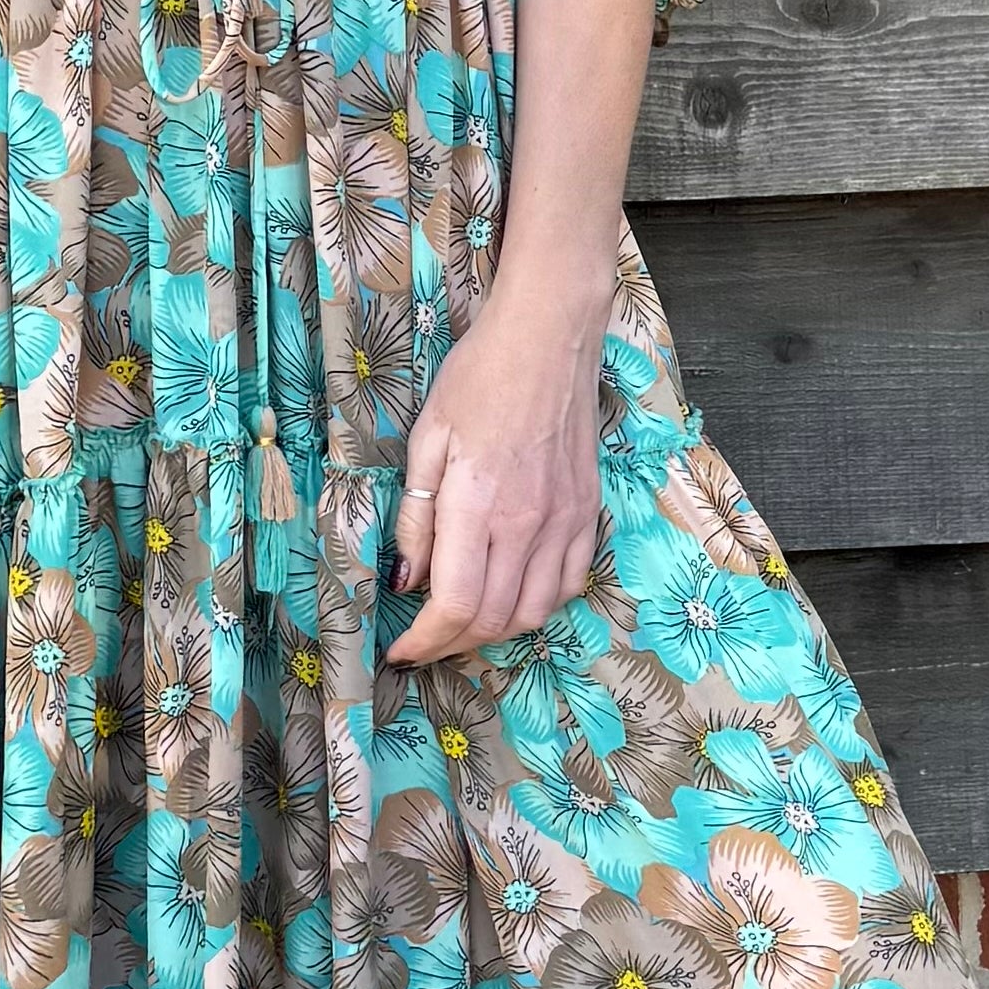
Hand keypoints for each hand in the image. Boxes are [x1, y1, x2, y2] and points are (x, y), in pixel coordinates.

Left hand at [385, 288, 604, 663]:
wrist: (549, 337)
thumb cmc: (478, 376)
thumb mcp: (426, 439)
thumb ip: (416, 517)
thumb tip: (407, 581)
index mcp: (478, 503)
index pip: (456, 604)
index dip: (425, 641)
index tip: (401, 651)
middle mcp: (528, 522)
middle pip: (494, 619)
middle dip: (452, 644)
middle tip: (424, 642)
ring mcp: (564, 520)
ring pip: (536, 612)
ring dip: (497, 632)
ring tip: (465, 625)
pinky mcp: (587, 512)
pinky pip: (569, 584)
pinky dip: (539, 605)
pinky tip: (513, 595)